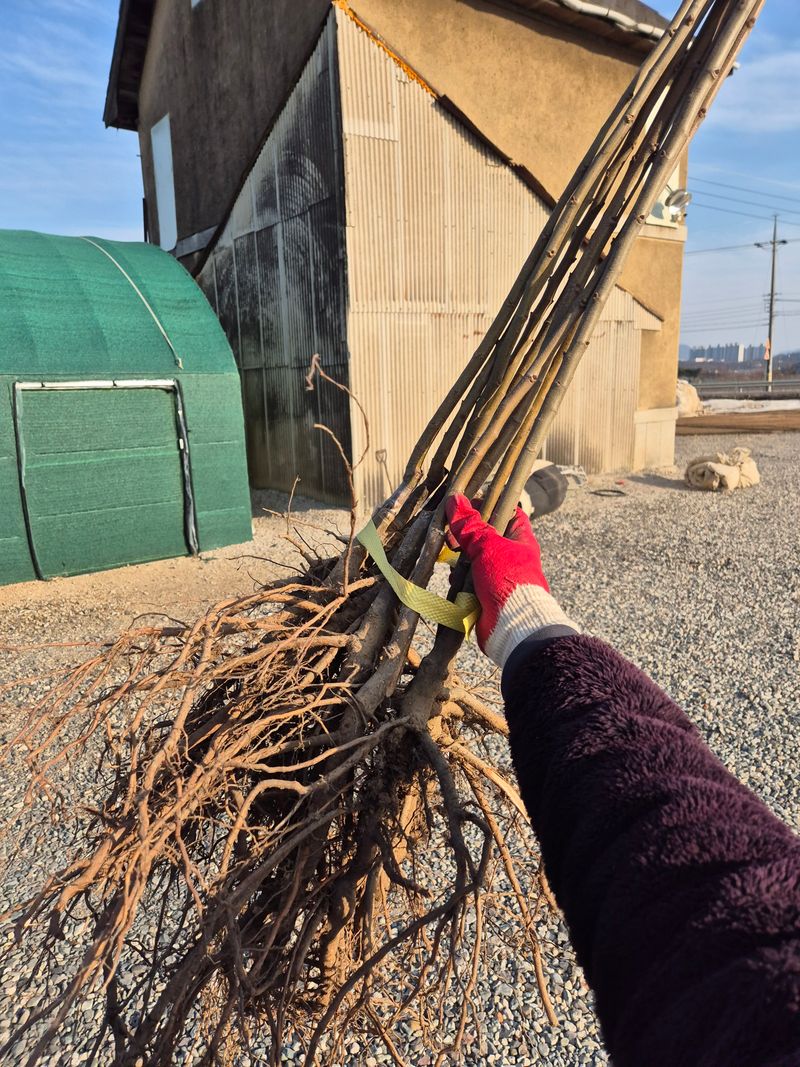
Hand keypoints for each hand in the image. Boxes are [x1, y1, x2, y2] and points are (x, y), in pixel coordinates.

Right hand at [445, 494, 575, 666]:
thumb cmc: (508, 580)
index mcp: (520, 538)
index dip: (487, 503)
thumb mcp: (488, 546)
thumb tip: (454, 500)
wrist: (513, 626)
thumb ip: (470, 525)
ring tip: (452, 557)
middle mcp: (510, 554)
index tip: (464, 504)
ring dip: (460, 559)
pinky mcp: (486, 593)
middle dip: (466, 535)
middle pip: (484, 534)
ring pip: (473, 557)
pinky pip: (469, 579)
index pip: (506, 510)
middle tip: (451, 534)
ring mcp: (498, 574)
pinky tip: (454, 579)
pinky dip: (460, 579)